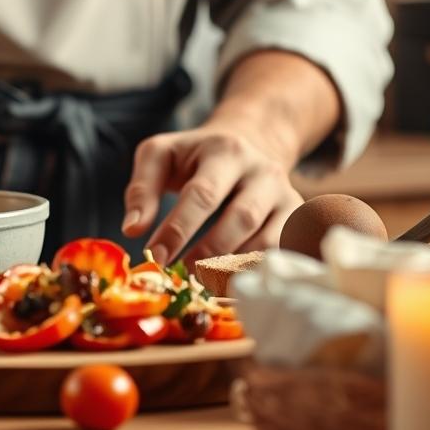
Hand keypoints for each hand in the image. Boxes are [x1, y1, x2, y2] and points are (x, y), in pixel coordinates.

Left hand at [122, 120, 303, 265]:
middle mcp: (264, 171)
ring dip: (233, 267)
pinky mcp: (297, 219)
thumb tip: (132, 230)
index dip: (178, 229)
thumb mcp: (161, 155)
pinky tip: (229, 285)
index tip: (156, 257)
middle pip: (241, 218)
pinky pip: (282, 253)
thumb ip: (141, 188)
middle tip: (181, 274)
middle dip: (209, 252)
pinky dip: (256, 274)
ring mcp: (287, 196)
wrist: (249, 143)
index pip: (202, 194)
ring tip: (203, 282)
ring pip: (267, 240)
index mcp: (226, 151)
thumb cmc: (194, 157)